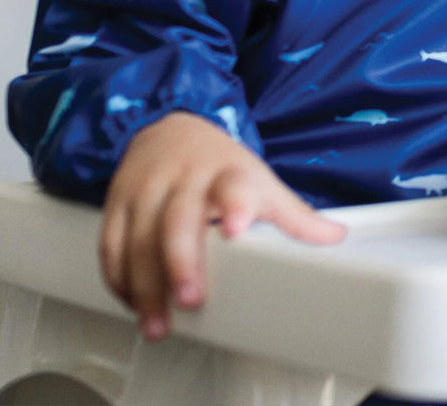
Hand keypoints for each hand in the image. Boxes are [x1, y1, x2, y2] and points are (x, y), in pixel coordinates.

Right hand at [99, 111, 344, 340]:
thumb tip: (335, 237)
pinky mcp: (118, 203)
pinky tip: (133, 301)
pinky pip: (111, 245)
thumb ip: (294, 215)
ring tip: (158, 321)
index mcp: (227, 173)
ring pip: (139, 240)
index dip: (235, 205)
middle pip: (178, 221)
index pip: (234, 185)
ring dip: (146, 286)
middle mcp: (185, 179)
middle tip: (191, 298)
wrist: (171, 124)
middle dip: (182, 263)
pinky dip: (119, 279)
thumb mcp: (260, 180)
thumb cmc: (220, 163)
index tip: (237, 226)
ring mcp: (148, 190)